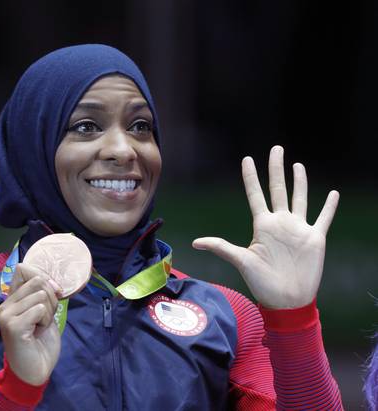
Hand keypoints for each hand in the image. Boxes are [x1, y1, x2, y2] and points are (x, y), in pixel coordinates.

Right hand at [0, 263, 60, 384]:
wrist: (35, 370)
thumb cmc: (40, 342)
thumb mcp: (44, 311)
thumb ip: (44, 294)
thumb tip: (53, 282)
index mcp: (12, 298)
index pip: (23, 268)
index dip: (43, 276)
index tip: (53, 292)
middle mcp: (5, 304)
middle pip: (37, 280)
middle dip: (51, 297)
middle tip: (45, 317)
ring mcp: (6, 315)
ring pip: (41, 295)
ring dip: (49, 312)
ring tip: (40, 326)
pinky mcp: (12, 326)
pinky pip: (39, 309)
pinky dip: (45, 320)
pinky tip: (37, 332)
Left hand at [192, 146, 338, 308]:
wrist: (286, 300)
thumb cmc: (262, 282)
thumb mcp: (240, 261)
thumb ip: (221, 247)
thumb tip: (194, 242)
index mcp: (262, 224)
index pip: (255, 194)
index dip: (251, 176)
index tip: (247, 159)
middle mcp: (280, 222)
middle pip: (278, 188)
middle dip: (276, 168)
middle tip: (276, 148)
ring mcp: (298, 229)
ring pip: (300, 198)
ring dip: (300, 181)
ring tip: (297, 165)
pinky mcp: (315, 238)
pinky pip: (324, 218)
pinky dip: (329, 206)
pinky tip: (333, 193)